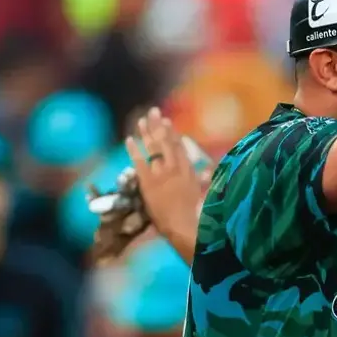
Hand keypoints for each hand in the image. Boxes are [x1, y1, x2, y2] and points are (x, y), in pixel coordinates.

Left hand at [125, 108, 206, 245]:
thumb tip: (207, 171)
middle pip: (164, 141)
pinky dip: (134, 150)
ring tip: (141, 121)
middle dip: (158, 125)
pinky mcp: (147, 182)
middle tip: (152, 111)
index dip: (171, 132)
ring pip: (152, 148)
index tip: (167, 121)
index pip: (178, 146)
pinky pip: (139, 162)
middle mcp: (174, 167)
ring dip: (146, 133)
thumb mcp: (203, 192)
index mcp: (188, 169)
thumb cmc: (197, 213)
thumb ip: (203, 179)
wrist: (184, 225)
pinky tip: (129, 140)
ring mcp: (160, 173)